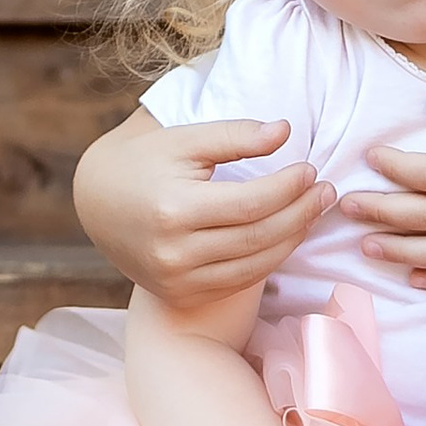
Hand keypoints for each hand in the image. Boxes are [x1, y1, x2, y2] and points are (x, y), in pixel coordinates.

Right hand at [73, 112, 333, 306]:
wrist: (97, 203)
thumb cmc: (146, 162)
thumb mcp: (184, 139)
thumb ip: (234, 135)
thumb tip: (285, 131)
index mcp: (173, 210)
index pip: (251, 203)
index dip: (288, 187)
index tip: (310, 168)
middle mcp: (174, 253)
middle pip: (258, 237)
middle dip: (301, 213)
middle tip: (327, 191)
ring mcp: (177, 280)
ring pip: (255, 265)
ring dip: (294, 238)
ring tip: (315, 210)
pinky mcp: (181, 295)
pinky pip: (240, 281)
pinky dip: (270, 259)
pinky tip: (288, 234)